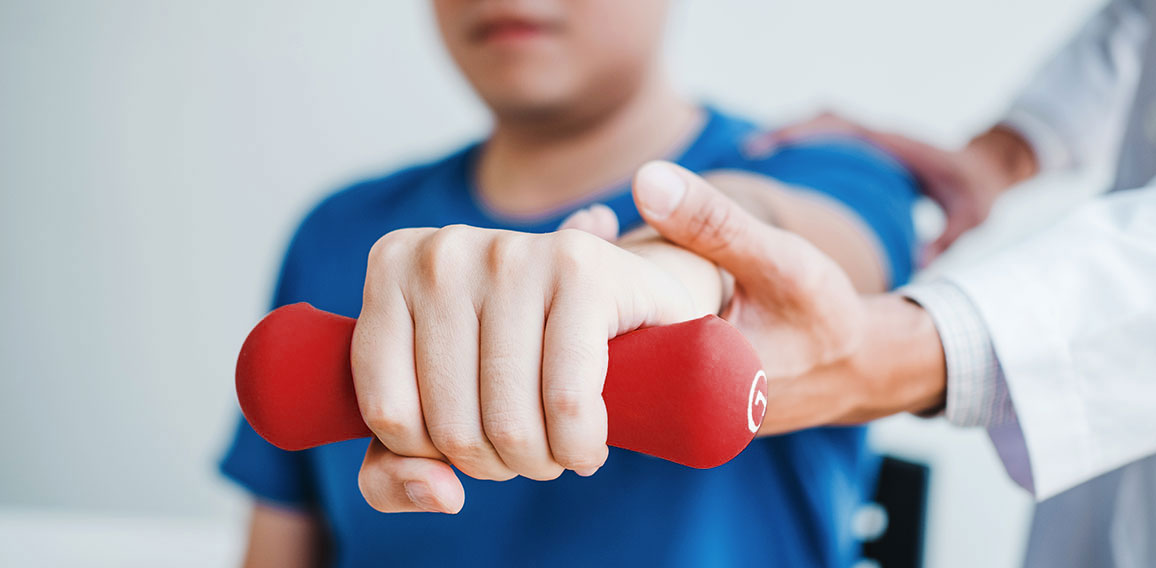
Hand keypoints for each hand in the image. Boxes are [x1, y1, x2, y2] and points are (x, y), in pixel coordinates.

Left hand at [351, 225, 707, 512]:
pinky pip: (567, 402)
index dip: (434, 455)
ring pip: (508, 423)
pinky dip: (580, 446)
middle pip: (450, 426)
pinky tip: (589, 443)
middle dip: (495, 463)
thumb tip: (440, 493)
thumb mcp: (434, 415)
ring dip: (541, 463)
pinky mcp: (580, 268)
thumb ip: (393, 475)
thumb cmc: (519, 362)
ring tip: (557, 444)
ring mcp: (511, 252)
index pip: (388, 413)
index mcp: (390, 268)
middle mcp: (442, 252)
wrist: (625, 302)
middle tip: (525, 445)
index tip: (470, 433)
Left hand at [567, 162, 945, 433]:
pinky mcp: (681, 400)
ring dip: (602, 300)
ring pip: (617, 353)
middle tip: (585, 227)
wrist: (861, 366)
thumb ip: (716, 224)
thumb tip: (644, 179)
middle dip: (586, 292)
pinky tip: (623, 260)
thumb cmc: (826, 314)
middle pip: (602, 352)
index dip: (585, 295)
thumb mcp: (779, 260)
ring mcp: (675, 412)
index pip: (606, 350)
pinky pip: (638, 354)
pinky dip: (626, 310)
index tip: (584, 236)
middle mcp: (675, 413)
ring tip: (596, 236)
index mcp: (692, 391)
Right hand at [753, 112, 1037, 260]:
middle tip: (746, 153)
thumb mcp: (970, 214)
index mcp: (890, 144)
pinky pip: (824, 145)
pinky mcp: (863, 155)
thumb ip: (948, 237)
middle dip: (782, 134)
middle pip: (819, 122)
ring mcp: (867, 144)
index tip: (769, 147)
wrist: (986, 170)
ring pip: (818, 131)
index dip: (802, 133)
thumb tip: (920, 263)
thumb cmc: (975, 190)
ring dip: (786, 142)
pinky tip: (778, 178)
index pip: (839, 126)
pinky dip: (798, 153)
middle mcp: (874, 138)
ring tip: (750, 163)